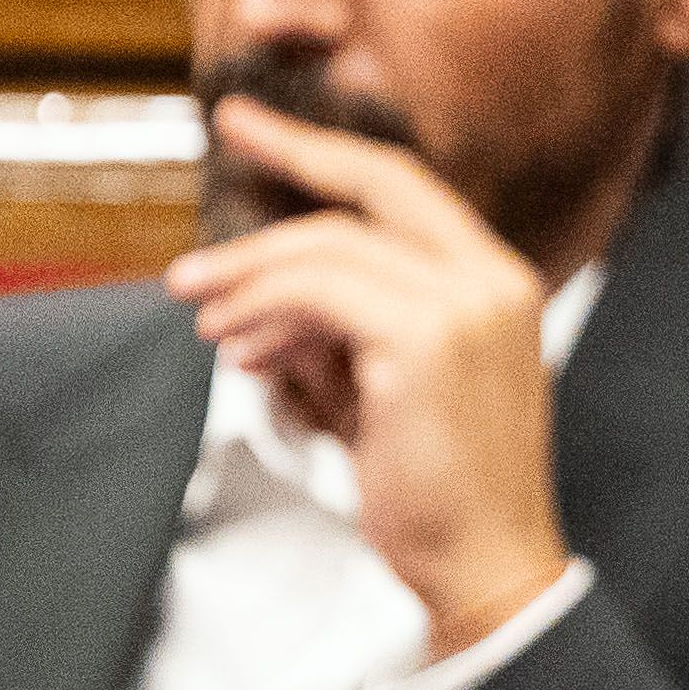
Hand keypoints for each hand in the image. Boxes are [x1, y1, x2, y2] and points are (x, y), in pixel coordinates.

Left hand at [168, 98, 577, 652]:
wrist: (485, 564)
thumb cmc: (440, 490)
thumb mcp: (387, 386)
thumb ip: (342, 327)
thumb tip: (260, 297)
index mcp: (497, 282)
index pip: (400, 187)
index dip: (317, 151)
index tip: (246, 125)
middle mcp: (492, 279)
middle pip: (361, 199)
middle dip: (262, 212)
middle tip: (190, 260)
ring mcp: (466, 304)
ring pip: (328, 247)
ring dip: (249, 283)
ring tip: (209, 326)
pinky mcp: (428, 340)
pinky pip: (317, 293)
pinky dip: (263, 313)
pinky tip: (238, 351)